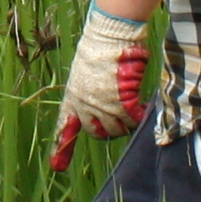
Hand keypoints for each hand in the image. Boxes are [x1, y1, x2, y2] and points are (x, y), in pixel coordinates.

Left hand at [52, 2, 148, 168]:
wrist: (109, 35)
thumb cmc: (100, 48)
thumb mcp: (86, 71)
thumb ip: (89, 91)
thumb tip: (101, 103)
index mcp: (72, 97)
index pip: (65, 127)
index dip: (62, 148)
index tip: (57, 166)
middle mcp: (84, 105)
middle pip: (98, 133)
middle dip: (110, 129)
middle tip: (121, 116)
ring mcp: (102, 105)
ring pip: (117, 129)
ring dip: (127, 122)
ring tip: (133, 107)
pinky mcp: (121, 102)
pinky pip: (132, 119)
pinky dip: (140, 115)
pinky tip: (143, 106)